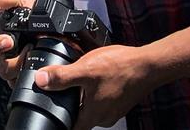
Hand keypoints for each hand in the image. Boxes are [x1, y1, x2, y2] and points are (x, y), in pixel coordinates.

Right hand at [0, 0, 35, 86]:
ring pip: (10, 77)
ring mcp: (10, 65)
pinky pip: (19, 82)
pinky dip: (28, 77)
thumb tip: (3, 2)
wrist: (42, 21)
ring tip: (35, 54)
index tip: (8, 41)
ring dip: (23, 69)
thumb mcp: (20, 0)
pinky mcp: (20, 73)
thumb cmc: (26, 11)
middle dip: (14, 62)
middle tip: (29, 48)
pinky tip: (38, 67)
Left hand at [34, 44, 157, 129]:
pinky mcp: (119, 101)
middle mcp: (102, 117)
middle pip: (79, 117)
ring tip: (79, 80)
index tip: (50, 114)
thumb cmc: (121, 68)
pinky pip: (101, 99)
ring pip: (90, 107)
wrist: (148, 65)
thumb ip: (62, 77)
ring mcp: (112, 110)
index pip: (69, 127)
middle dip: (70, 105)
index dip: (58, 120)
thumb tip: (41, 80)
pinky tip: (96, 77)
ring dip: (83, 96)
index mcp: (92, 116)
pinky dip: (95, 91)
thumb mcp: (87, 69)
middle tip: (61, 91)